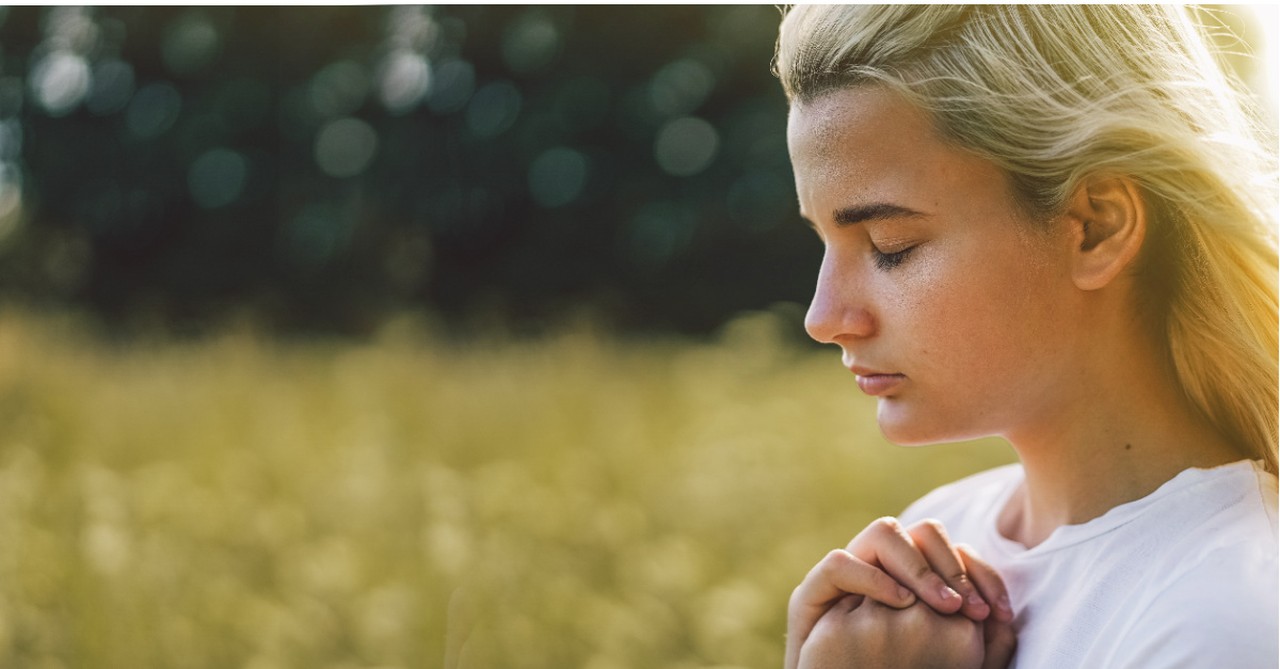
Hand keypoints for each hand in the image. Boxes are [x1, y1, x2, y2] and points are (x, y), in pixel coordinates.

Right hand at [785, 517, 1013, 668]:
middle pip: (924, 533)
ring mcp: (848, 578)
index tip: (999, 612)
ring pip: (883, 533)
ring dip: (917, 566)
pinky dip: (872, 577)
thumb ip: (980, 643)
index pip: (954, 552)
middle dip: (953, 566)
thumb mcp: (946, 665)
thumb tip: (1006, 620)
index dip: (981, 573)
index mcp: (916, 583)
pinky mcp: (811, 595)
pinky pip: (839, 564)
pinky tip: (900, 603)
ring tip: (941, 605)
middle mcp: (882, 571)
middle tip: (968, 610)